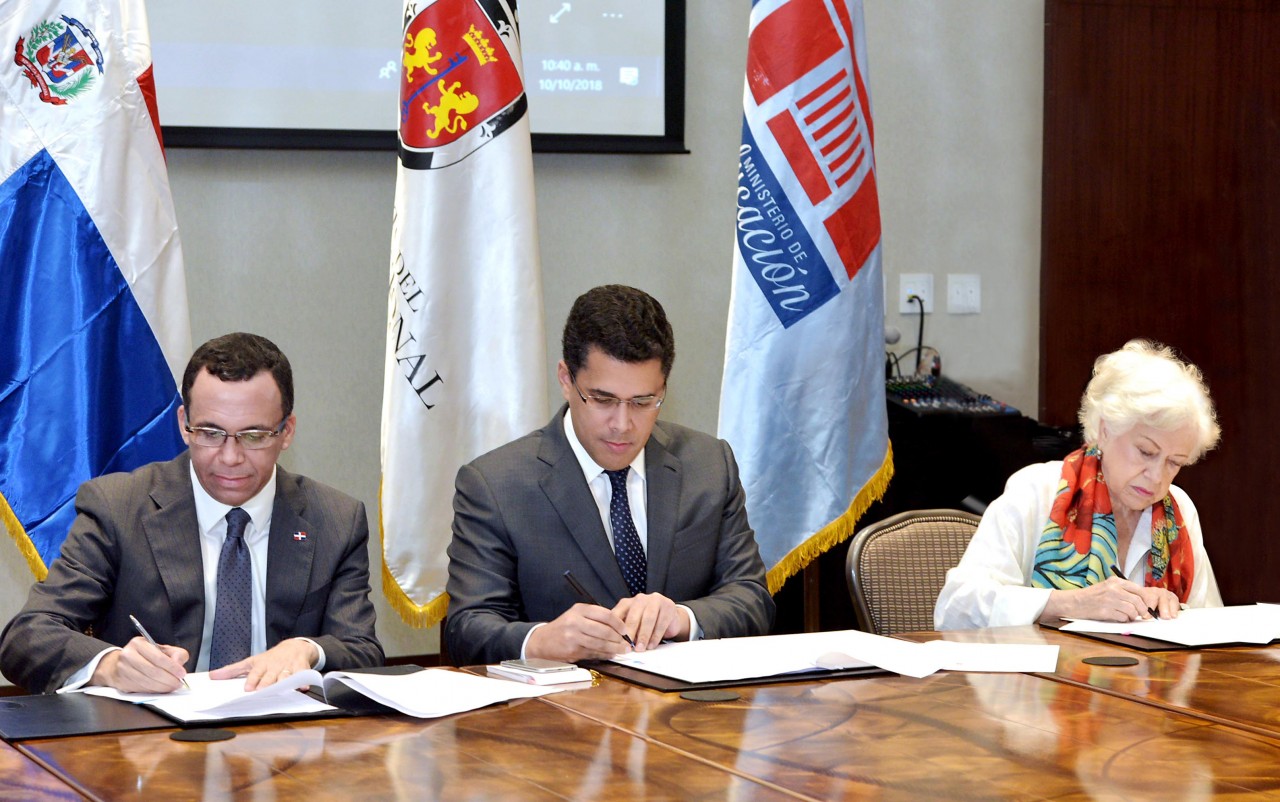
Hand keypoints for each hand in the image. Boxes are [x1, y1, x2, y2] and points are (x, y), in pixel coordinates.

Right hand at [92, 637, 189, 692]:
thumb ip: (176, 653)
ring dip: (162, 687)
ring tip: (172, 687)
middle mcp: (128, 655)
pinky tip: (161, 690)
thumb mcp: (162, 649)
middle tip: (179, 683)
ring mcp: (122, 670)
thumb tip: (178, 663)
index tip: (182, 673)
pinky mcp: (121, 682)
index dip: (172, 667)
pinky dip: (153, 691)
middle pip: (152, 671)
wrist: (122, 663)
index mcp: (138, 644)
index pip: (158, 657)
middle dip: (169, 680)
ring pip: (146, 682)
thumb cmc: (146, 656)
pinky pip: (140, 689)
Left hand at [209, 638, 317, 690]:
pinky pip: (303, 675)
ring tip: (281, 690)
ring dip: (284, 683)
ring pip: (286, 676)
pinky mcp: (301, 668)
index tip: (248, 688)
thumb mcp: (251, 662)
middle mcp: (275, 665)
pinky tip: (302, 687)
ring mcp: (288, 666)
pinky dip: (303, 681)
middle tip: (262, 691)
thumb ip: (232, 670)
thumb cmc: (270, 658)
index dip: (252, 680)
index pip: (256, 672)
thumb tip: (212, 676)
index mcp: (262, 664)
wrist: (294, 646)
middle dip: (267, 683)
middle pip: (271, 676)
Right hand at [525, 603, 630, 661]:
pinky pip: (594, 653)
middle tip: (627, 643)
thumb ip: (595, 618)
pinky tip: (610, 654)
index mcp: (579, 610)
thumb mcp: (577, 615)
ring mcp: (573, 637)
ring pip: (600, 644)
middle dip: (618, 639)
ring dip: (614, 649)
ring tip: (622, 650)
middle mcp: (576, 622)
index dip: (618, 623)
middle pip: (604, 630)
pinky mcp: (573, 651)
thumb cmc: (563, 627)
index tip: (625, 630)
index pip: (605, 614)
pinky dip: (604, 655)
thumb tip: (618, 628)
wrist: (542, 641)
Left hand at [612, 593, 689, 650]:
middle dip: (630, 633)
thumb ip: (625, 631)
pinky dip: (655, 636)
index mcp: (627, 603)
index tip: (614, 642)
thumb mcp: (633, 625)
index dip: (616, 629)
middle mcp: (640, 599)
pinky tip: (652, 645)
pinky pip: (661, 623)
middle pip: (633, 617)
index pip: (618, 614)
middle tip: (627, 647)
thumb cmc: (647, 622)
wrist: (670, 616)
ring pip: (648, 619)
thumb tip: (618, 645)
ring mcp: (655, 601)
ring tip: (640, 648)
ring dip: (643, 636)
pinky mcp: (668, 606)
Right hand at [1041, 577, 1176, 622]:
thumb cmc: (1091, 596)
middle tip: (1141, 615)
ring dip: (1132, 616)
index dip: (1146, 600)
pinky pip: (1123, 618)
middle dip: (1142, 611)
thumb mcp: (1107, 587)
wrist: (1073, 602)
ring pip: (1132, 610)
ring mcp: (1109, 600)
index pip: (1139, 590)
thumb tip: (1142, 601)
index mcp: (1115, 581)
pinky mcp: (1105, 611)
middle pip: (1138, 601)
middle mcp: (1113, 589)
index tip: (1148, 607)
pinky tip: (1117, 618)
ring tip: (1126, 616)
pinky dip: (1123, 620)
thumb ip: (1123, 591)